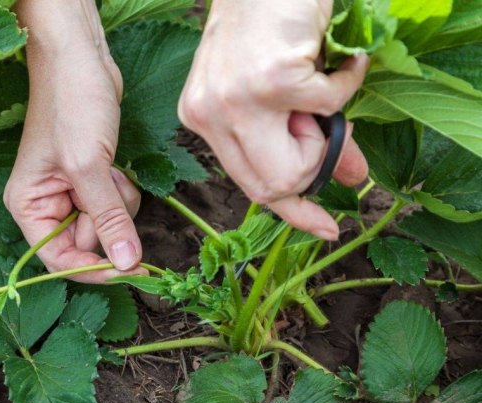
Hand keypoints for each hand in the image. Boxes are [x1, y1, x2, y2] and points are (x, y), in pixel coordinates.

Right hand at [4, 1, 144, 282]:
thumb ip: (109, 220)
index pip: (58, 260)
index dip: (93, 270)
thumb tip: (128, 265)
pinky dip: (122, 192)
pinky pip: (114, 206)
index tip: (130, 270)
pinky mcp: (91, 180)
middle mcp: (45, 205)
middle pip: (86, 244)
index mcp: (28, 206)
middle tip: (110, 188)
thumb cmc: (72, 105)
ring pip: (105, 226)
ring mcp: (69, 193)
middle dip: (107, 222)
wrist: (81, 59)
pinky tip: (116, 166)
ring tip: (112, 171)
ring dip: (119, 205)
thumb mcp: (90, 168)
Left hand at [178, 0, 369, 239]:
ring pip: (295, 165)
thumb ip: (304, 138)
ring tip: (315, 86)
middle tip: (320, 124)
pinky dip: (346, 81)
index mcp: (203, 118)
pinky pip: (329, 108)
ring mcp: (236, 100)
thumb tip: (349, 179)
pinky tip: (337, 56)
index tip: (323, 228)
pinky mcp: (271, 81)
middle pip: (268, 188)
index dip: (289, 211)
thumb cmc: (271, 24)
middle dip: (309, 168)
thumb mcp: (278, 90)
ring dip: (324, 131)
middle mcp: (209, 114)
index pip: (246, 184)